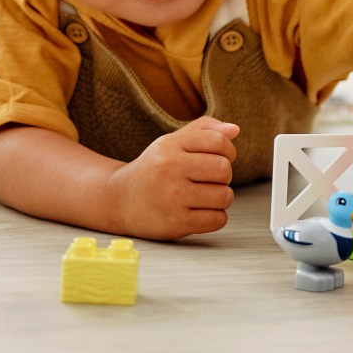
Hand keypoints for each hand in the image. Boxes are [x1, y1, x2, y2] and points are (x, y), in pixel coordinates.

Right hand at [106, 116, 238, 239]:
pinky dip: (216, 217)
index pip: (219, 141)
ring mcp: (172, 197)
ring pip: (224, 196)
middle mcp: (170, 169)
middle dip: (224, 176)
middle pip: (224, 169)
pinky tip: (200, 212)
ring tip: (204, 196)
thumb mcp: (173, 141)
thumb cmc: (154, 168)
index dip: (228, 151)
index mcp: (171, 146)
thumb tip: (234, 129)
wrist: (118, 200)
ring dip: (221, 198)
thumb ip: (205, 130)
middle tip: (209, 180)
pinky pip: (218, 219)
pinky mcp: (176, 223)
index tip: (219, 158)